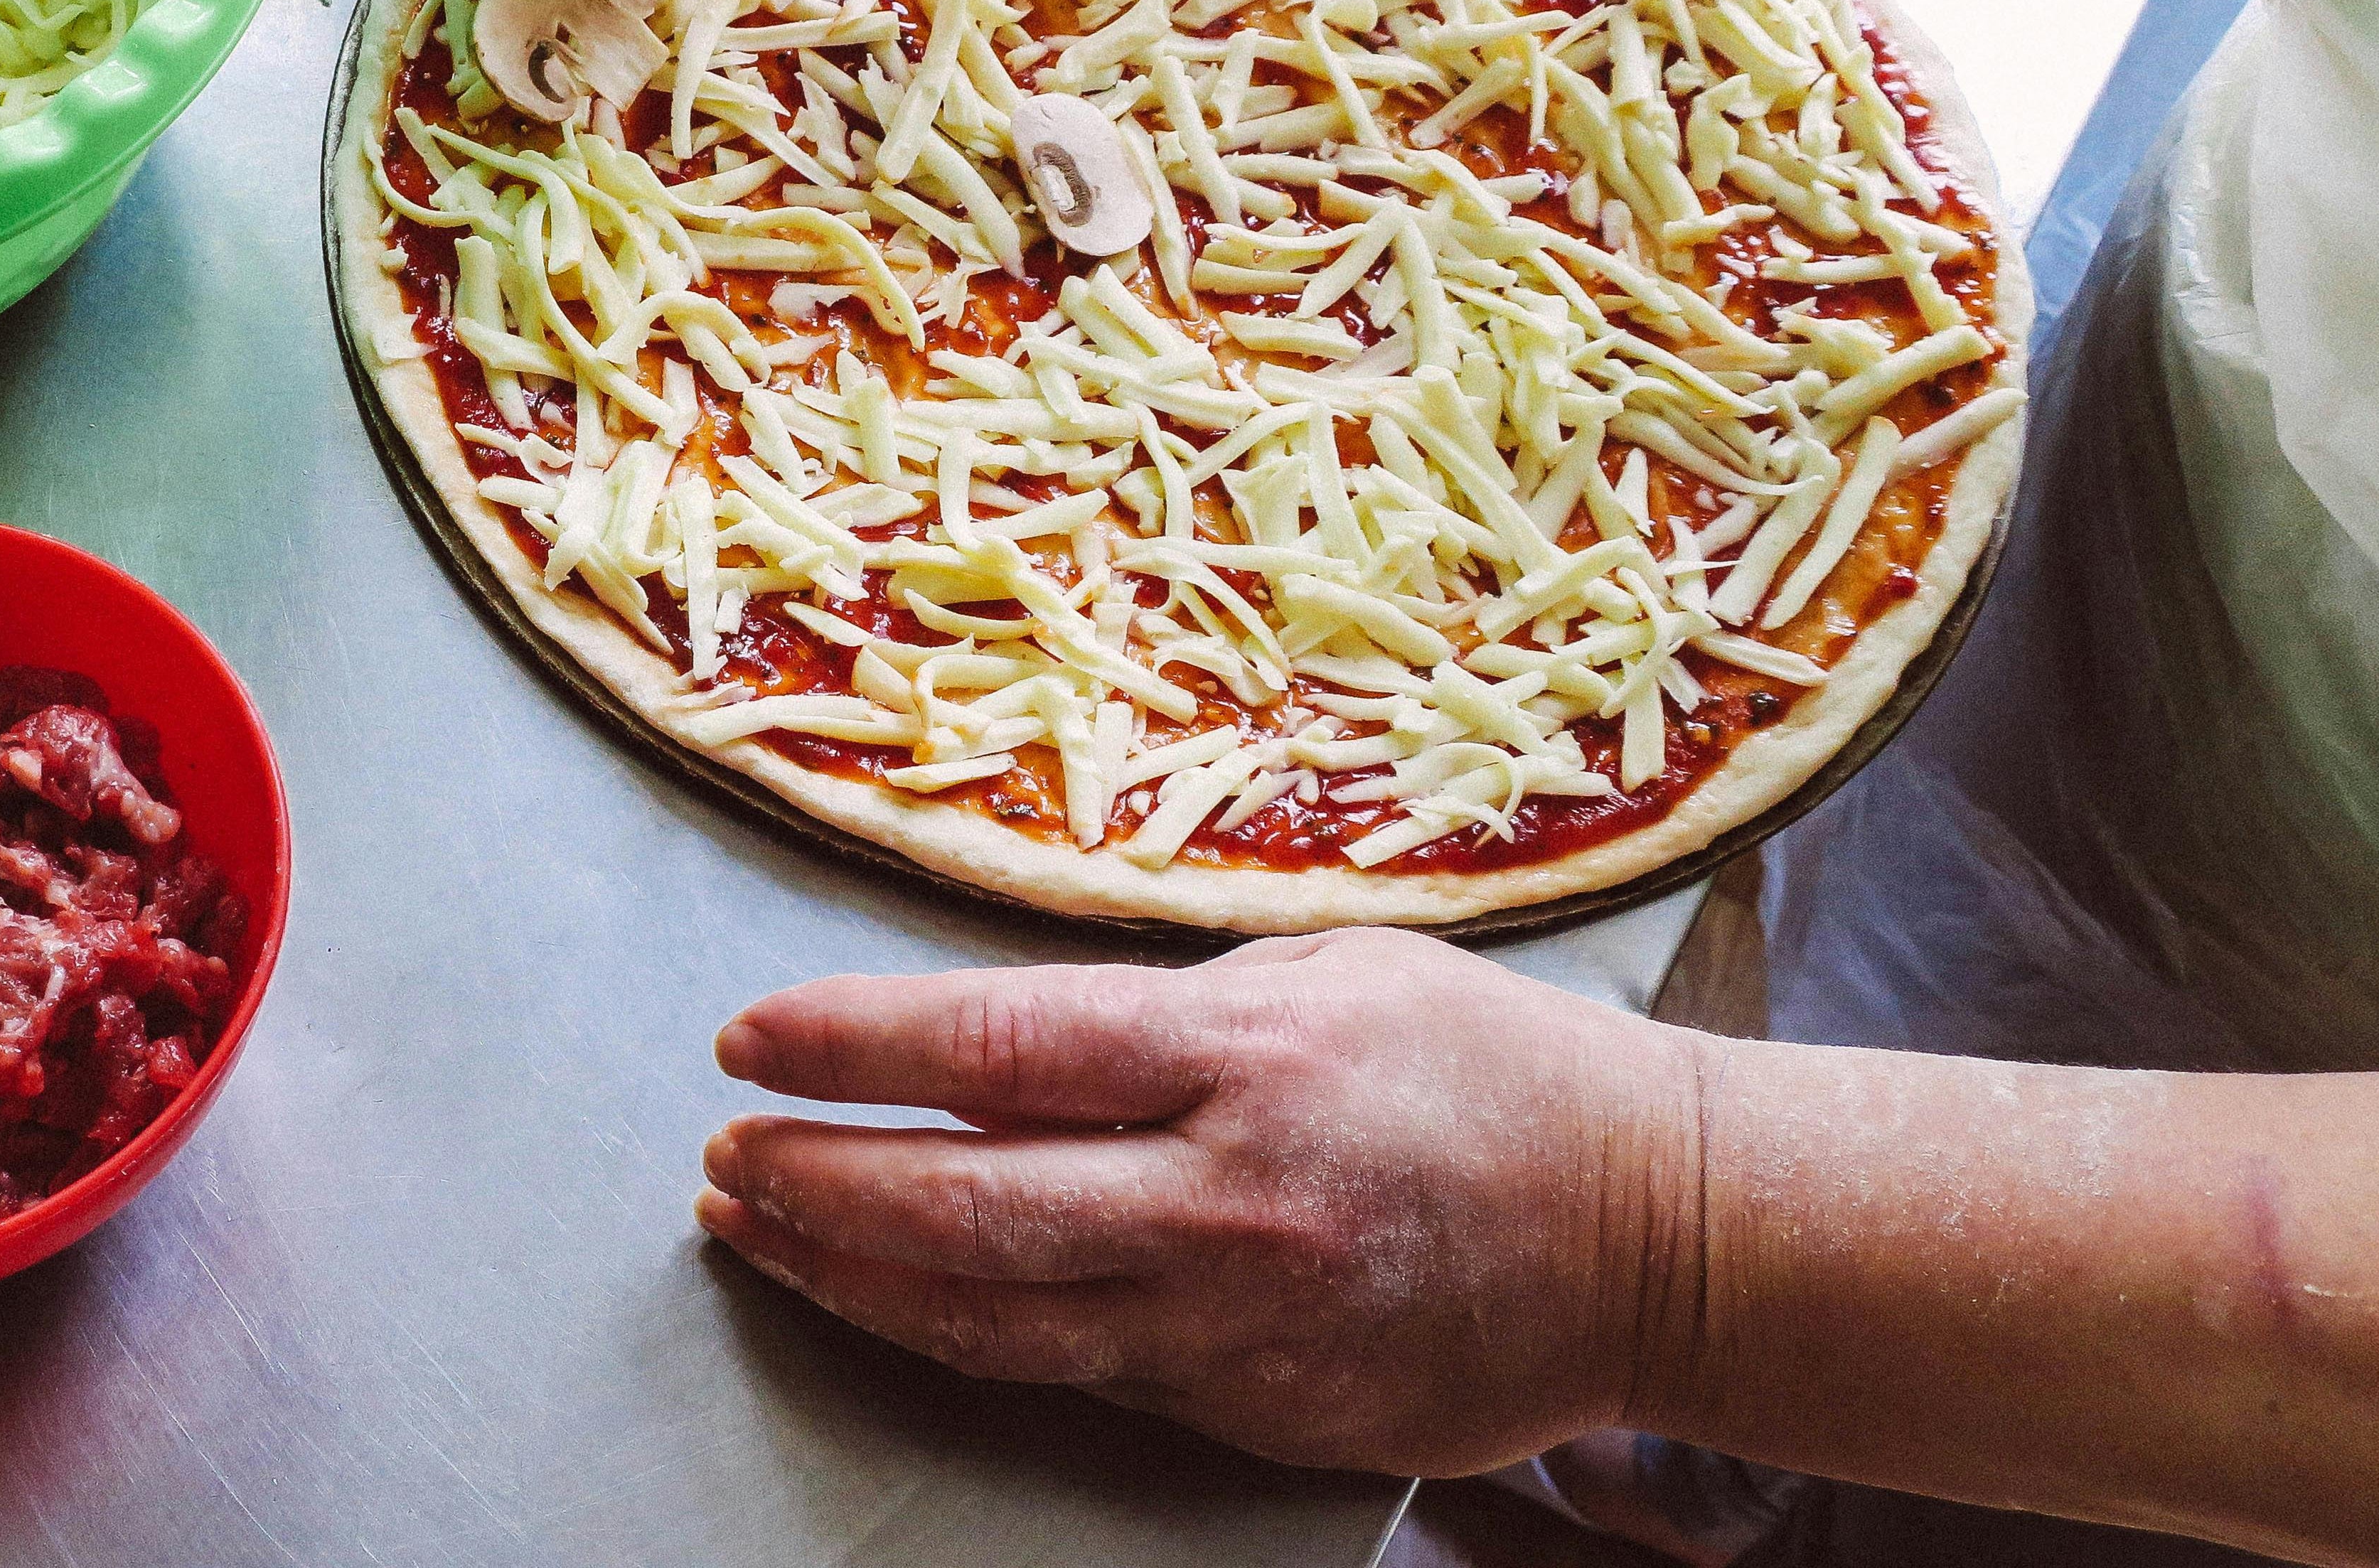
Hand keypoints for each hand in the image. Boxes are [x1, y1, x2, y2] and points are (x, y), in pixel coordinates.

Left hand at [696, 928, 1714, 1475]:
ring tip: (754, 1229)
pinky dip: (959, 1334)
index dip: (850, 1046)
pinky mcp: (1255, 1407)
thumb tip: (1002, 1033)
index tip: (748, 1039)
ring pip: (991, 1318)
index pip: (996, 1049)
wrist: (1657, 1236)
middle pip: (964, 1207)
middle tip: (721, 1155)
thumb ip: (1165, 1007)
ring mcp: (1241, 1321)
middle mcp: (1230, 1198)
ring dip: (849, 1275)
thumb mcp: (1328, 971)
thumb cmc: (1489, 1070)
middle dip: (814, 1183)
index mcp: (1245, 1057)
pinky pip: (1073, 1373)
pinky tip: (888, 1299)